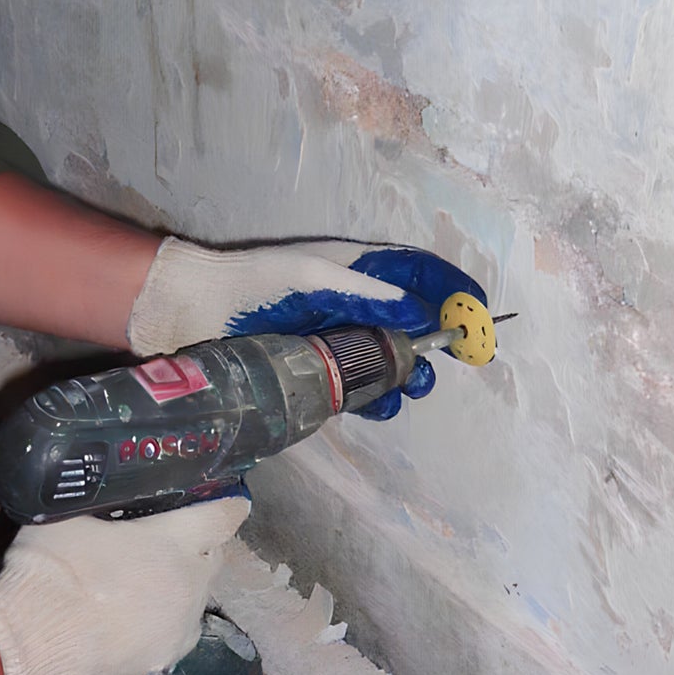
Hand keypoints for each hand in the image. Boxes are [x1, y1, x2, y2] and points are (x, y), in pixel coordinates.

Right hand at [0, 494, 249, 674]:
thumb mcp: (68, 518)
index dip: (229, 508)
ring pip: (197, 598)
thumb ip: (99, 509)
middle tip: (172, 544)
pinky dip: (165, 623)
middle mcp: (189, 581)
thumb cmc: (52, 569)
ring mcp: (182, 624)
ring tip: (148, 587)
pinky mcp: (166, 657)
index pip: (221, 517)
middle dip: (200, 549)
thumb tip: (99, 500)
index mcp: (172, 540)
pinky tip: (139, 622)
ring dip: (181, 588)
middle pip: (212, 559)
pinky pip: (178, 632)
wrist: (34, 640)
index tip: (235, 504)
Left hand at [127, 238, 487, 420]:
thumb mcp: (316, 278)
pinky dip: (377, 398)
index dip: (454, 291)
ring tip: (407, 388)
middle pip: (415, 324)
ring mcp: (339, 340)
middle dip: (435, 343)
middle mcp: (357, 304)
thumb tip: (423, 316)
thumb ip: (370, 295)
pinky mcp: (319, 372)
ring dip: (408, 375)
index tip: (479, 314)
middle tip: (441, 363)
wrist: (194, 313)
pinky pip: (361, 387)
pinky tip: (376, 405)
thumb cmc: (255, 284)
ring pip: (391, 361)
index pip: (421, 275)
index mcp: (360, 270)